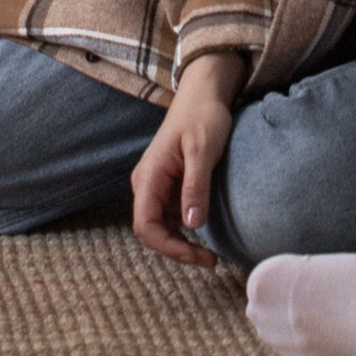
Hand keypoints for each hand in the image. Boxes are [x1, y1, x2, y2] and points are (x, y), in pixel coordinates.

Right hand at [129, 54, 241, 264]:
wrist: (204, 94)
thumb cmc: (203, 117)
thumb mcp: (203, 151)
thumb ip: (195, 187)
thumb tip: (191, 226)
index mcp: (149, 175)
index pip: (145, 225)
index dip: (168, 247)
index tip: (198, 255)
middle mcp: (146, 183)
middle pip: (151, 231)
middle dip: (177, 250)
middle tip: (210, 261)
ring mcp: (156, 185)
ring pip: (160, 226)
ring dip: (181, 243)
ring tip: (210, 254)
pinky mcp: (168, 184)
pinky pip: (170, 215)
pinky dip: (185, 230)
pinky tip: (205, 234)